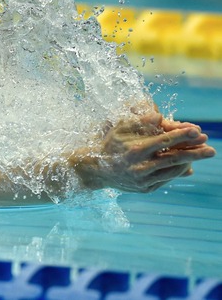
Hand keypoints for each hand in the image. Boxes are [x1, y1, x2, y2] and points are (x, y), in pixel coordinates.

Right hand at [77, 112, 215, 192]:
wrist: (96, 170)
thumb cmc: (110, 144)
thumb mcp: (120, 128)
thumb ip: (141, 121)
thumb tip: (161, 117)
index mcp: (135, 150)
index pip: (164, 141)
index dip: (182, 135)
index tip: (197, 131)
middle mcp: (140, 167)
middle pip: (174, 158)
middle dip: (195, 153)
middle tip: (211, 149)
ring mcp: (143, 180)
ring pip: (172, 170)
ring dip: (190, 162)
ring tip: (202, 154)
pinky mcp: (145, 189)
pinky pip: (166, 179)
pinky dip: (178, 171)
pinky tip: (187, 165)